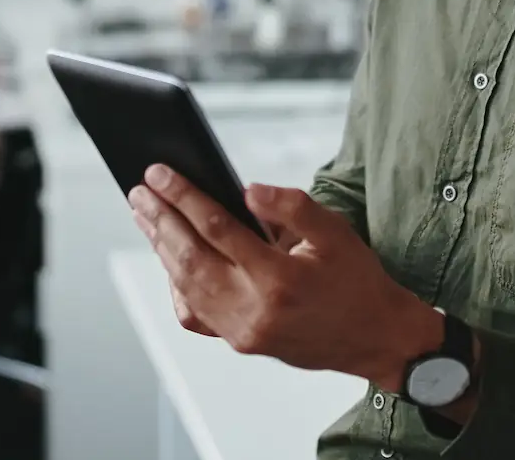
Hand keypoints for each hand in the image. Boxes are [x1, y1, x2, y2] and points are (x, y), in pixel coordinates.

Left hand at [127, 165, 440, 390]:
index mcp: (280, 278)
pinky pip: (195, 315)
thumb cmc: (358, 281)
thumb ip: (293, 207)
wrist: (375, 338)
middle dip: (161, 219)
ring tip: (145, 217)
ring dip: (161, 248)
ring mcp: (243, 331)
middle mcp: (254, 310)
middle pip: (190, 257)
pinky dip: (177, 286)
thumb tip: (248, 189)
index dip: (184, 196)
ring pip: (186, 286)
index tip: (160, 173)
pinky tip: (171, 262)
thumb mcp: (336, 233)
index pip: (218, 228)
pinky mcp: (240, 342)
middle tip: (139, 190)